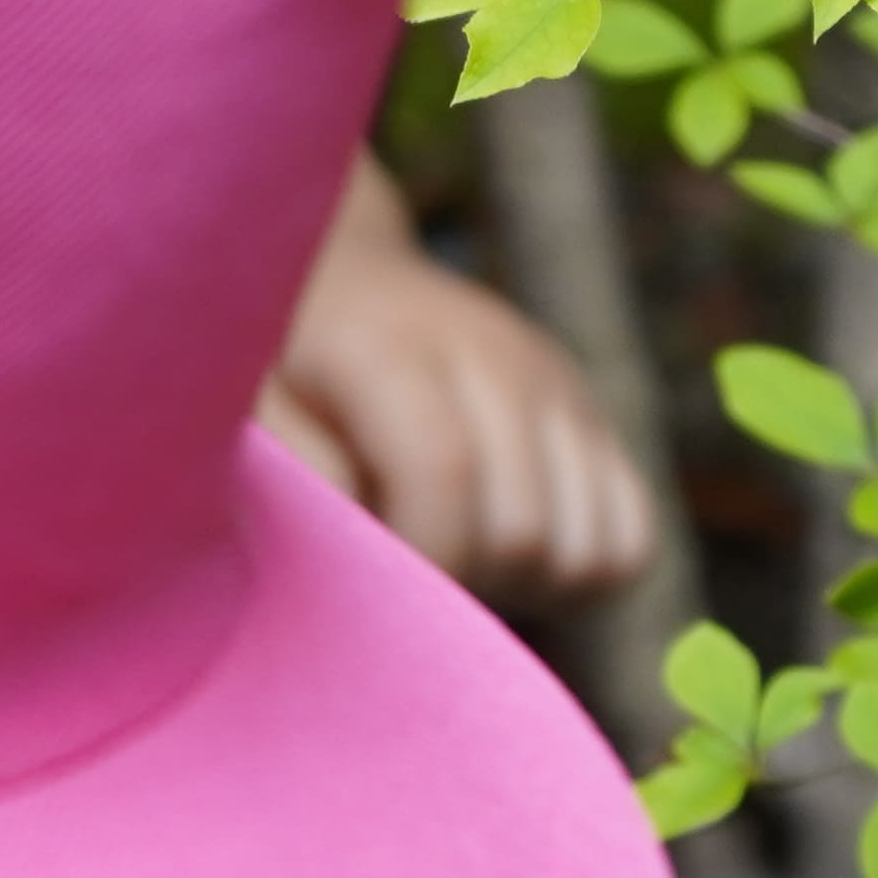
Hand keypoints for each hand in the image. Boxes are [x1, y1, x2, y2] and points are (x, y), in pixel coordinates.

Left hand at [258, 154, 658, 601]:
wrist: (347, 286)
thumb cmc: (280, 372)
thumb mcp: (246, 410)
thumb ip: (293, 475)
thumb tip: (361, 549)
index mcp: (394, 346)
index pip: (443, 471)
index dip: (417, 560)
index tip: (379, 590)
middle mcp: (499, 356)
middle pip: (521, 531)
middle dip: (461, 585)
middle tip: (404, 576)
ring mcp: (560, 388)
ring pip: (586, 550)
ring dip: (521, 589)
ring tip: (454, 562)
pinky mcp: (597, 421)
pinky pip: (631, 545)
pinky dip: (577, 577)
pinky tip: (508, 561)